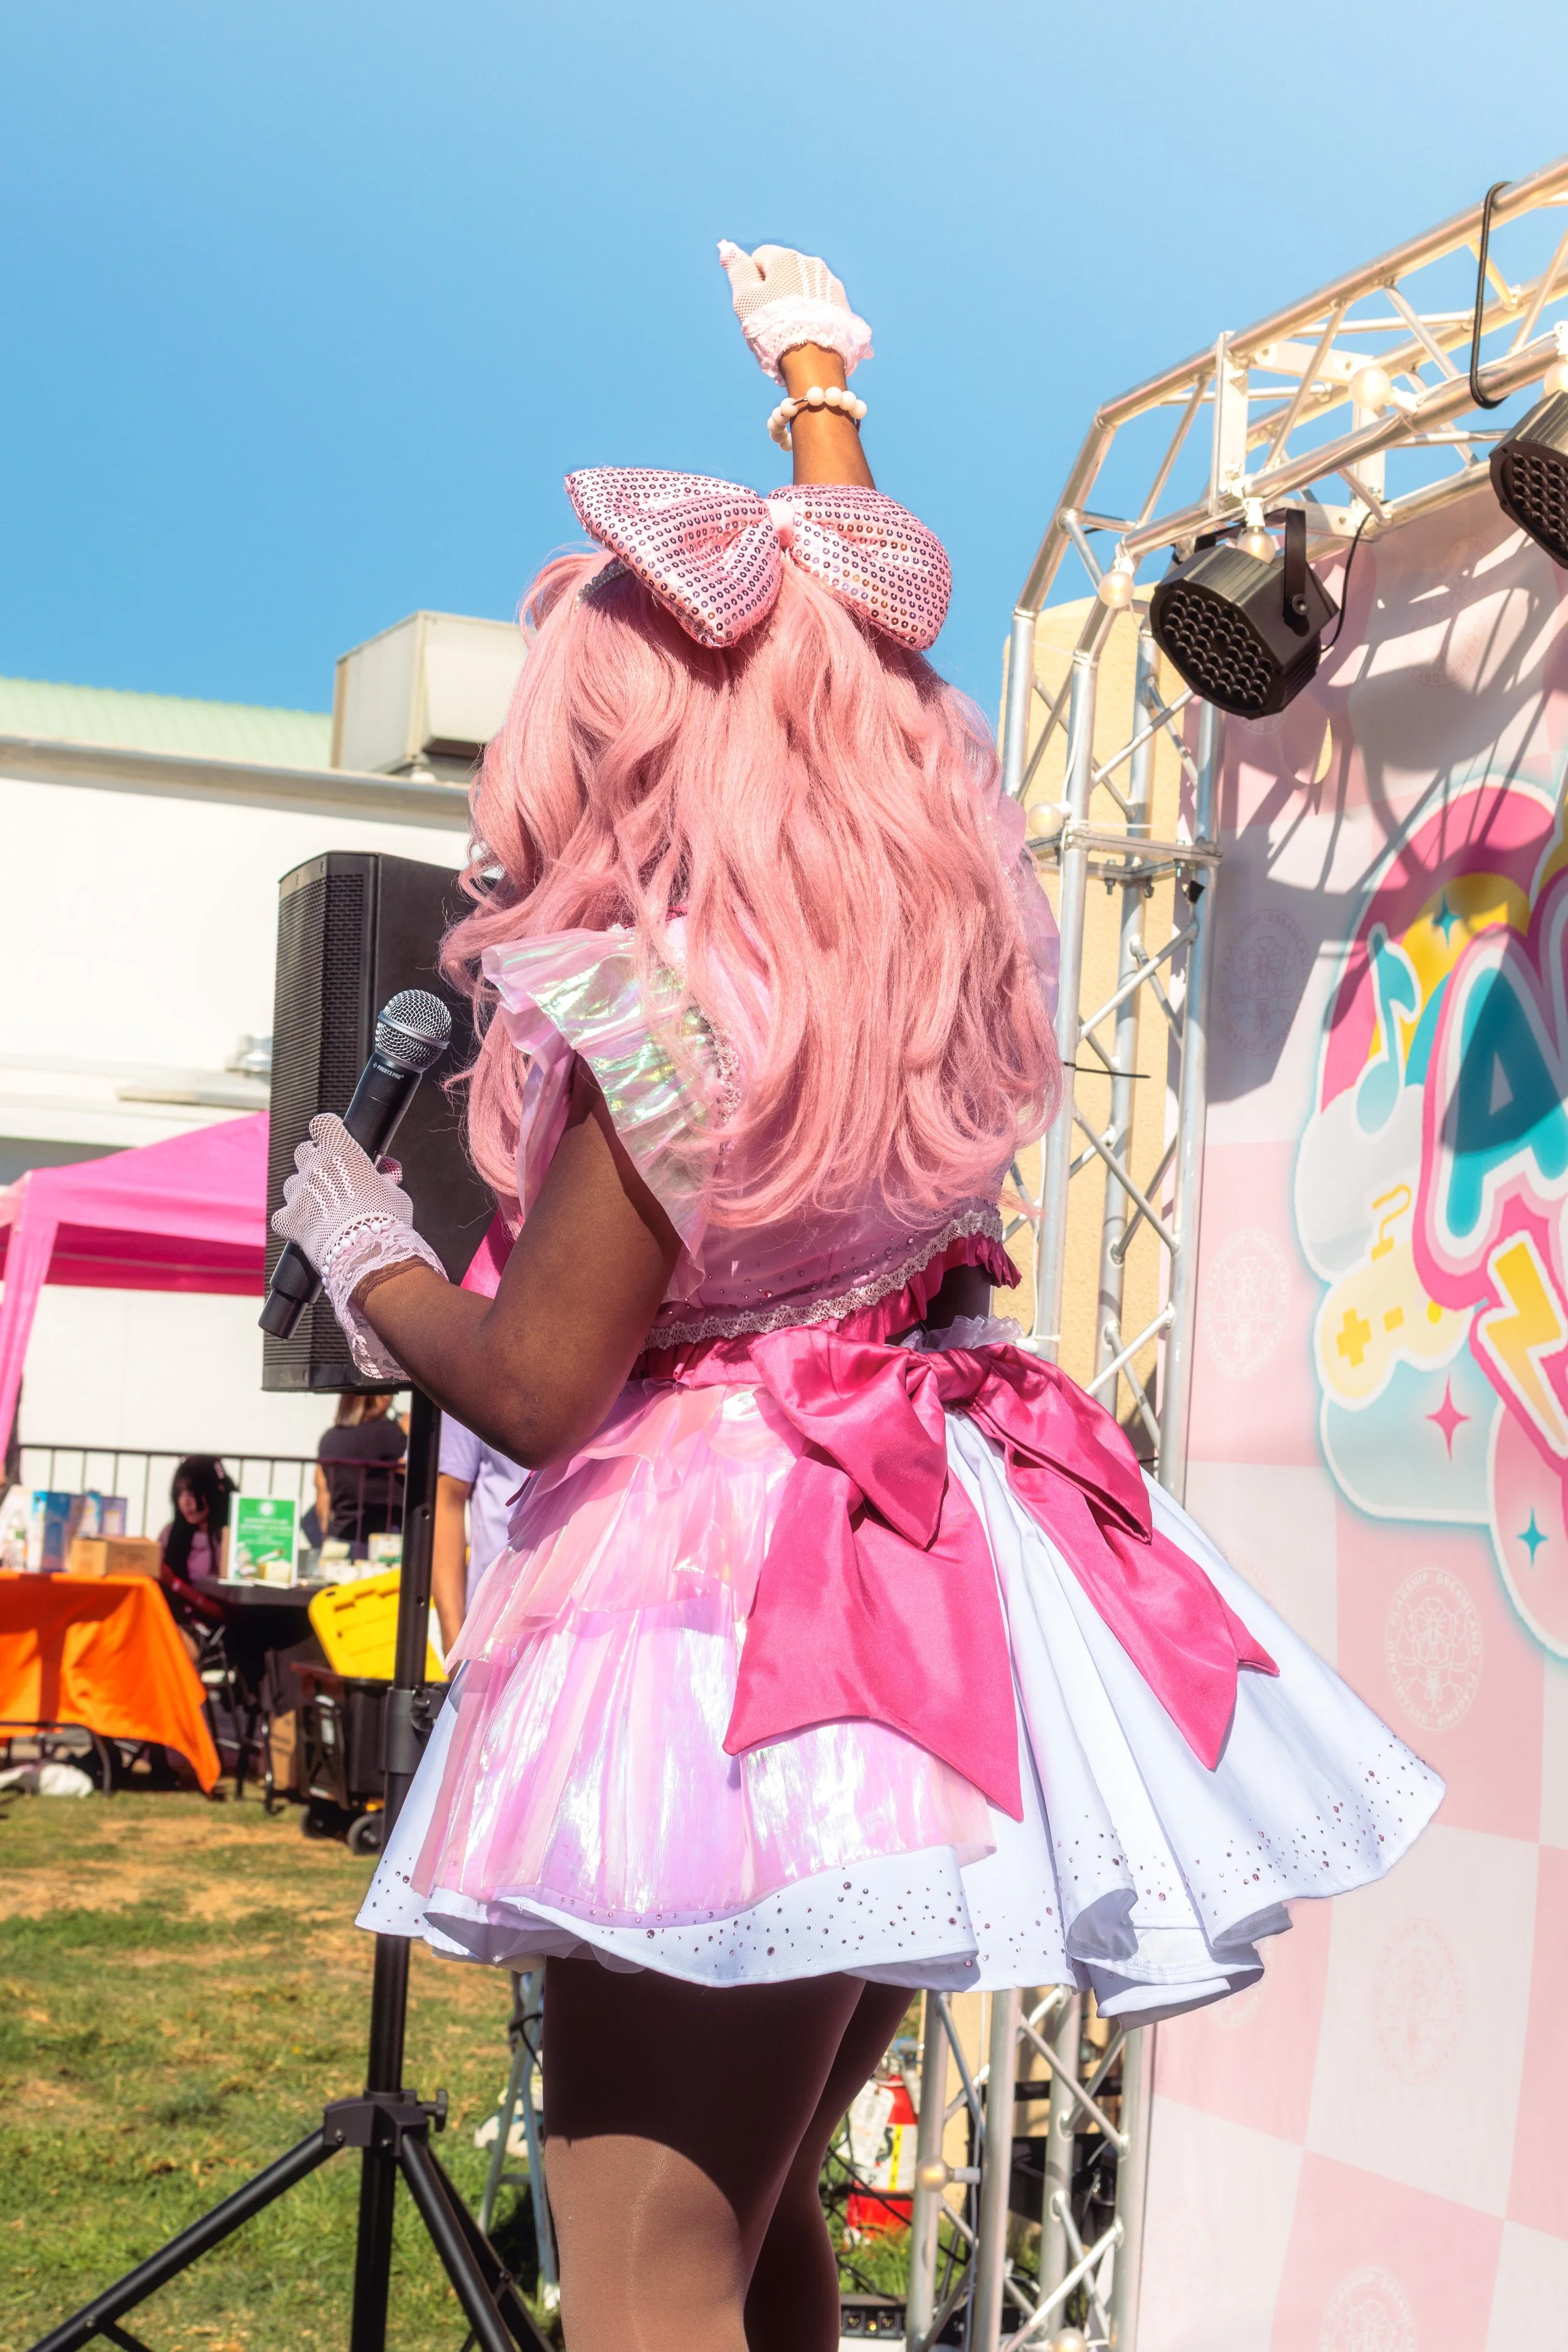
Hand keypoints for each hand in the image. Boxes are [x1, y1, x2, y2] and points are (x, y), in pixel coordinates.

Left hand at [271, 1113, 411, 1273]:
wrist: (366, 1251)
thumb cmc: (386, 1220)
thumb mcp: (395, 1194)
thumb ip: (384, 1182)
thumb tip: (383, 1180)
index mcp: (342, 1151)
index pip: (323, 1124)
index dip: (328, 1129)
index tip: (334, 1136)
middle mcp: (315, 1166)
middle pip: (303, 1151)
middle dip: (314, 1160)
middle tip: (330, 1176)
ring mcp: (298, 1192)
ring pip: (292, 1182)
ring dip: (304, 1190)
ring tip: (322, 1207)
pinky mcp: (288, 1219)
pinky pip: (282, 1215)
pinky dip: (291, 1220)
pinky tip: (306, 1227)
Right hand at [717, 240, 872, 382]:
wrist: (812, 359)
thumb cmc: (772, 328)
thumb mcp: (746, 299)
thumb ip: (737, 270)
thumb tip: (726, 247)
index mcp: (784, 258)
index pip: (760, 258)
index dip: (753, 282)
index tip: (756, 304)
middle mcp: (810, 263)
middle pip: (784, 271)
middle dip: (776, 289)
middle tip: (773, 319)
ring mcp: (829, 282)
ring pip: (803, 286)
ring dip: (796, 299)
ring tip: (792, 326)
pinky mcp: (842, 303)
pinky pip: (821, 301)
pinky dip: (813, 311)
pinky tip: (809, 330)